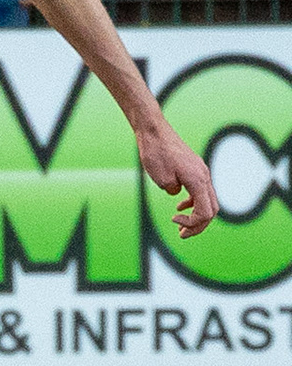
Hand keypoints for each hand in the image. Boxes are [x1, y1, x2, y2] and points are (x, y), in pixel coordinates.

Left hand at [138, 119, 218, 239]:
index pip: (205, 212)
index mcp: (198, 180)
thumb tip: (178, 194)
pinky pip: (200, 191)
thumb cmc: (155, 152)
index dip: (192, 223)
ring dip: (197, 216)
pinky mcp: (194, 169)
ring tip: (181, 225)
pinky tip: (179, 207)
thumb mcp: (161, 178)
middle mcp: (204, 176)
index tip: (173, 221)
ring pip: (207, 200)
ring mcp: (201, 172)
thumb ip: (173, 190)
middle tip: (182, 234)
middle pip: (211, 209)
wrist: (154, 131)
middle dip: (198, 225)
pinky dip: (193, 202)